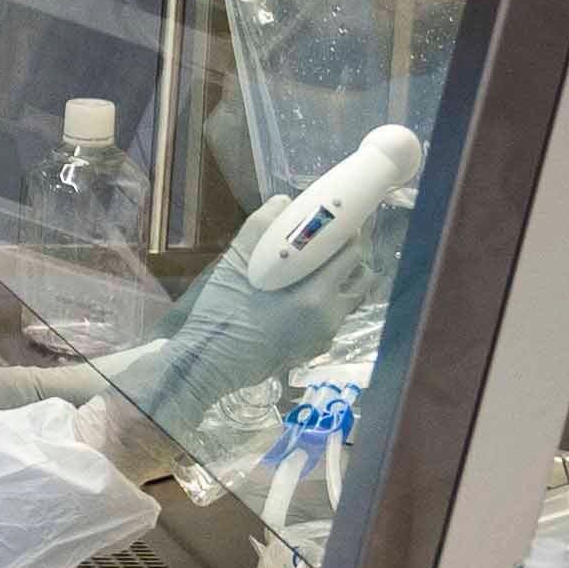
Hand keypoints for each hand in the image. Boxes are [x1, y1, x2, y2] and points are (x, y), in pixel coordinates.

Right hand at [90, 198, 379, 441]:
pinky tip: (298, 299)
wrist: (208, 364)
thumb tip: (283, 202)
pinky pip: (332, 318)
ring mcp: (323, 336)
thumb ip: (261, 229)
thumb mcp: (235, 265)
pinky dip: (325, 303)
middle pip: (361, 278)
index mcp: (314, 295)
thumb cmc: (221, 314)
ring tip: (313, 271)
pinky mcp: (314, 349)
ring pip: (349, 300)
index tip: (338, 222)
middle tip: (328, 245)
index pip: (352, 254)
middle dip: (350, 257)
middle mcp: (328, 317)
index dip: (349, 233)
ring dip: (340, 281)